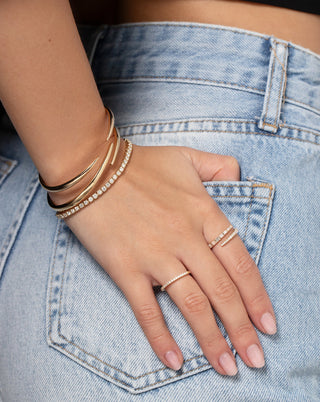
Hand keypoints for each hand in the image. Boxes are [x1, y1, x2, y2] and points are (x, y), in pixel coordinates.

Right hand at [66, 140, 276, 375]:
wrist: (91, 167)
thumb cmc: (140, 163)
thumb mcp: (187, 157)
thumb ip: (220, 166)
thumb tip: (240, 179)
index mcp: (203, 213)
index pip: (240, 263)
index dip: (257, 297)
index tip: (268, 324)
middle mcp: (185, 238)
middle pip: (222, 291)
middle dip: (242, 329)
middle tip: (255, 358)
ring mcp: (155, 255)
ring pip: (192, 305)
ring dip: (212, 340)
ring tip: (227, 367)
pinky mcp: (125, 267)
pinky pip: (147, 309)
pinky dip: (161, 337)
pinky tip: (175, 360)